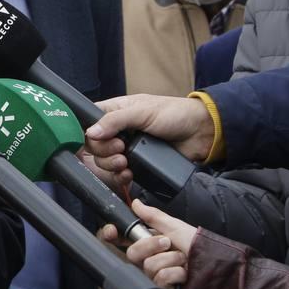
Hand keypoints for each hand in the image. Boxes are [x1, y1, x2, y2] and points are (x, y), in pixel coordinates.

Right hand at [85, 95, 215, 186]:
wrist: (200, 133)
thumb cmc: (174, 114)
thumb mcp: (142, 112)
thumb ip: (115, 120)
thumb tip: (90, 132)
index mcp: (115, 111)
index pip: (88, 122)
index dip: (88, 134)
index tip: (99, 139)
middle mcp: (117, 130)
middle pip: (93, 146)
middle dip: (103, 152)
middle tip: (121, 149)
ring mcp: (125, 148)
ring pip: (103, 161)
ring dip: (111, 165)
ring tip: (125, 162)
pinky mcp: (135, 163)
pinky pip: (118, 174)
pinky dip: (120, 176)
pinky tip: (129, 174)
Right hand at [98, 199, 197, 288]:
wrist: (216, 268)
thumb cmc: (199, 247)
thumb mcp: (176, 227)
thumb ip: (153, 216)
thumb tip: (136, 203)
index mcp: (150, 244)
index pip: (123, 240)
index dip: (112, 235)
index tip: (111, 231)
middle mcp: (149, 260)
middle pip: (131, 253)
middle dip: (151, 245)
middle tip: (168, 243)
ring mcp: (154, 277)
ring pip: (148, 265)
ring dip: (171, 259)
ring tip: (184, 261)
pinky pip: (159, 278)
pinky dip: (176, 273)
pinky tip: (185, 275)